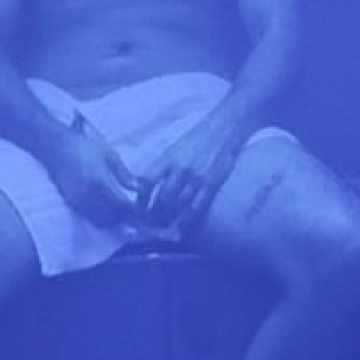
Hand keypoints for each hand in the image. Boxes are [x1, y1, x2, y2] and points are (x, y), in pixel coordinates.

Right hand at [45, 119, 140, 226]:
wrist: (55, 147)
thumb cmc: (83, 147)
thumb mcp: (109, 155)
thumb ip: (123, 173)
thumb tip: (137, 187)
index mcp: (101, 183)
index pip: (123, 205)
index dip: (135, 212)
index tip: (145, 213)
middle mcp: (89, 196)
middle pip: (114, 218)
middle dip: (128, 220)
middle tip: (139, 218)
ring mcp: (79, 202)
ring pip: (102, 222)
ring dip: (115, 223)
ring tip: (126, 218)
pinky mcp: (72, 204)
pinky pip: (91, 219)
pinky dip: (103, 220)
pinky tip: (110, 214)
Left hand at [139, 117, 241, 231]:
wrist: (223, 128)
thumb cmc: (197, 138)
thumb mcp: (173, 148)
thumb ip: (160, 166)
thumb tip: (143, 184)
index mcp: (166, 158)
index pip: (146, 182)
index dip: (140, 199)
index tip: (137, 210)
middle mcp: (178, 168)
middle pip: (160, 198)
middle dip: (152, 216)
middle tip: (148, 228)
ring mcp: (195, 177)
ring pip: (177, 206)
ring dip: (168, 221)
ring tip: (161, 231)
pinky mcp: (210, 183)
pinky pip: (196, 207)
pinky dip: (186, 220)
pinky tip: (181, 229)